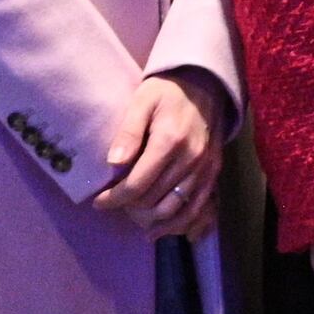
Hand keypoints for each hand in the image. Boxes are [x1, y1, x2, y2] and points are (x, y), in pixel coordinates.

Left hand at [91, 72, 221, 238]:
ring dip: (155, 222)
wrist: (205, 84)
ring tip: (137, 224)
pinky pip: (199, 207)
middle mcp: (190, 159)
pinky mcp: (214, 172)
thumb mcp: (141, 102)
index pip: (137, 185)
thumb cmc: (166, 91)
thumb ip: (128, 132)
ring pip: (177, 210)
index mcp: (169, 142)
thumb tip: (113, 164)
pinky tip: (165, 229)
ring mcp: (205, 168)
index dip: (114, 199)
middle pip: (154, 200)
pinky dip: (181, 223)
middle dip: (130, 208)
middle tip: (115, 205)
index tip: (98, 203)